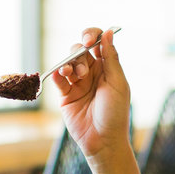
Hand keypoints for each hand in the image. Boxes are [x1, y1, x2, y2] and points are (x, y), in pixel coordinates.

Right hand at [51, 27, 130, 164]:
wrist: (103, 141)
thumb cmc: (115, 113)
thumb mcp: (117, 83)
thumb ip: (111, 58)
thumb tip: (109, 32)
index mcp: (108, 68)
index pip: (98, 42)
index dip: (92, 36)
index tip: (89, 40)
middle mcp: (93, 73)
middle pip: (80, 50)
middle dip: (79, 52)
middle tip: (84, 67)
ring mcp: (78, 83)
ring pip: (68, 62)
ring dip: (69, 64)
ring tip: (74, 76)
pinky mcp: (66, 95)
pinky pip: (58, 78)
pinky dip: (57, 73)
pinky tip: (61, 75)